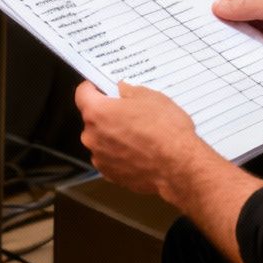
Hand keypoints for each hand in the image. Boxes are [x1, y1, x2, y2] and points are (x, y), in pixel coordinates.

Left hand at [74, 81, 221, 200]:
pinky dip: (120, 154)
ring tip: (139, 135)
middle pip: (93, 119)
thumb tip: (122, 90)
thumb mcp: (151, 97)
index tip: (102, 88)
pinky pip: (110, 158)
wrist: (179, 167)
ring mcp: (100, 158)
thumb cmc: (165, 131)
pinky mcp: (111, 175)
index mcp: (97, 113)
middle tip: (130, 113)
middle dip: (108, 114)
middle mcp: (92, 137)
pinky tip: (140, 152)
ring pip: (102, 140)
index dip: (92, 88)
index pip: (82, 94)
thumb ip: (129, 91)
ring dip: (114, 136)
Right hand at [213, 0, 262, 65]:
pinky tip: (234, 50)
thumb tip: (220, 6)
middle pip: (237, 6)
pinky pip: (252, 39)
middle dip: (225, 17)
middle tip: (207, 29)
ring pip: (243, 24)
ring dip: (234, 32)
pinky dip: (244, 44)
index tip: (204, 11)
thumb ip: (248, 6)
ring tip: (217, 41)